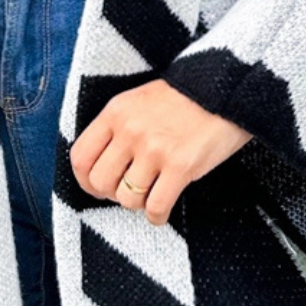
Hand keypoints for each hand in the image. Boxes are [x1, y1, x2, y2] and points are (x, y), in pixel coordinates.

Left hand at [69, 79, 251, 226]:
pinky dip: (157, 216)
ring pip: (127, 199)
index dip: (85, 180)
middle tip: (127, 192)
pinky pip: (156, 207)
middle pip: (100, 182)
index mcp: (116, 112)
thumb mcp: (139, 101)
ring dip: (137, 204)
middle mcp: (130, 131)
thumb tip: (101, 165)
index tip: (96, 187)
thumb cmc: (183, 98)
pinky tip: (162, 211)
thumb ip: (117, 127)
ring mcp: (155, 149)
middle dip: (111, 194)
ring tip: (150, 194)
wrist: (225, 89)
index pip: (80, 157)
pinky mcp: (181, 166)